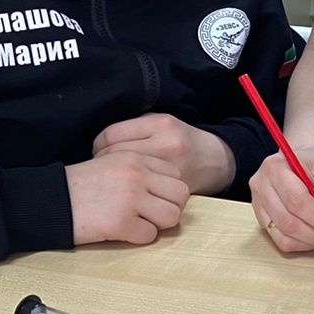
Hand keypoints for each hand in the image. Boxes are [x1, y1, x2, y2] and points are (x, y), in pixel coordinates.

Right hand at [65, 151, 190, 245]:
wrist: (49, 200)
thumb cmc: (79, 185)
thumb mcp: (111, 163)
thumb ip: (139, 169)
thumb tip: (166, 188)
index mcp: (136, 158)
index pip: (176, 174)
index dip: (168, 190)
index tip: (154, 198)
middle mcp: (137, 175)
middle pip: (180, 195)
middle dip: (170, 208)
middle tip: (151, 215)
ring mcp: (130, 199)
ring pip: (171, 216)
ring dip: (158, 224)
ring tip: (138, 223)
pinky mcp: (121, 222)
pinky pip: (149, 236)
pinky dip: (138, 238)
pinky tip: (122, 231)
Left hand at [93, 113, 233, 194]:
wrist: (215, 160)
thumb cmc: (181, 140)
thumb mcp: (161, 122)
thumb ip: (136, 128)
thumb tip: (103, 141)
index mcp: (160, 125)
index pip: (111, 135)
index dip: (98, 144)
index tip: (98, 150)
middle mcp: (165, 145)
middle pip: (114, 155)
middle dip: (102, 162)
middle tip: (101, 166)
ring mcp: (169, 169)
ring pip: (124, 175)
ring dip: (112, 177)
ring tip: (112, 177)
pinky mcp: (172, 189)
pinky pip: (139, 191)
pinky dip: (128, 190)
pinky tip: (126, 188)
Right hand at [249, 146, 313, 251]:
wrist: (302, 165)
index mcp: (276, 167)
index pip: (297, 201)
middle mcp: (262, 185)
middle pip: (288, 222)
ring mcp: (258, 204)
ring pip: (284, 236)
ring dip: (312, 241)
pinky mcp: (262, 220)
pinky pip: (282, 242)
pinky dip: (303, 244)